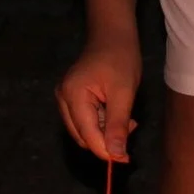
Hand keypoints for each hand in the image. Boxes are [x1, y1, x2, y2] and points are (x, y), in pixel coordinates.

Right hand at [56, 36, 140, 161]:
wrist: (113, 35)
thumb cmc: (120, 58)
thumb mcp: (124, 93)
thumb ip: (118, 125)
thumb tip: (116, 155)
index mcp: (72, 96)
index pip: (87, 134)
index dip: (106, 150)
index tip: (126, 159)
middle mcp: (63, 99)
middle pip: (83, 135)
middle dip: (107, 140)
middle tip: (131, 130)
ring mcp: (65, 98)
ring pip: (85, 130)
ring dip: (106, 132)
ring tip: (127, 120)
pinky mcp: (72, 98)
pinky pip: (86, 120)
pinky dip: (103, 123)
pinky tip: (118, 114)